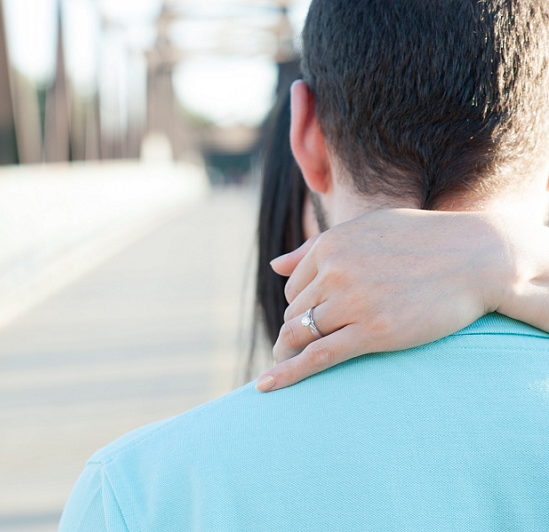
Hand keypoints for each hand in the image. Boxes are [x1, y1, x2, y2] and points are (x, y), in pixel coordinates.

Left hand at [255, 208, 515, 391]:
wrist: (475, 257)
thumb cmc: (421, 241)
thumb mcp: (366, 231)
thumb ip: (315, 248)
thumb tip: (273, 266)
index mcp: (330, 245)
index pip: (293, 287)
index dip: (300, 306)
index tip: (310, 319)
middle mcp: (336, 272)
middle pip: (295, 312)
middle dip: (295, 330)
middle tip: (296, 346)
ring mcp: (354, 302)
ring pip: (301, 334)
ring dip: (289, 352)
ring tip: (283, 362)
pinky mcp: (373, 332)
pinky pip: (318, 357)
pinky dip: (288, 373)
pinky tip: (267, 385)